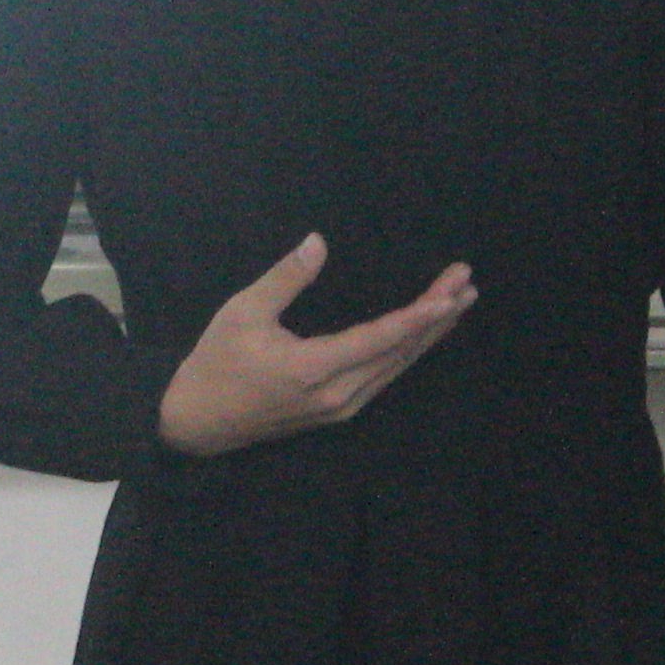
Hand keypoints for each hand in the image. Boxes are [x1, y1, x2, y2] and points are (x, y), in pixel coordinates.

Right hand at [157, 231, 473, 457]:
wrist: (197, 422)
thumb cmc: (216, 363)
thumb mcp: (241, 313)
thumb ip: (285, 278)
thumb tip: (318, 241)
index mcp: (311, 369)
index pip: (377, 339)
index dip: (417, 316)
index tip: (449, 294)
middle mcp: (336, 394)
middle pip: (398, 352)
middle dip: (436, 317)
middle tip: (467, 281)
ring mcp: (340, 407)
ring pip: (396, 367)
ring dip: (429, 334)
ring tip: (460, 302)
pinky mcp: (338, 411)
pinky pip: (384, 377)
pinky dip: (408, 351)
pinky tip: (425, 334)